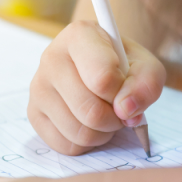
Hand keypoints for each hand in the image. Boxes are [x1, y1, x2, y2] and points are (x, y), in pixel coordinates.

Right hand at [29, 21, 165, 155]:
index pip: (102, 78)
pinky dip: (86, 143)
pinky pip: (65, 145)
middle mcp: (51, 57)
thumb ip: (147, 83)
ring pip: (79, 132)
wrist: (100, 67)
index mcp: (79, 36)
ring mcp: (39, 87)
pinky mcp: (34, 113)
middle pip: (90, 111)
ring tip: (105, 115)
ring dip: (102, 132)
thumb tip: (126, 110)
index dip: (122, 93)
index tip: (125, 88)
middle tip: (119, 109)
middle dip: (115, 119)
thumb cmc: (122, 65)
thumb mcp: (146, 66)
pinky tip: (89, 124)